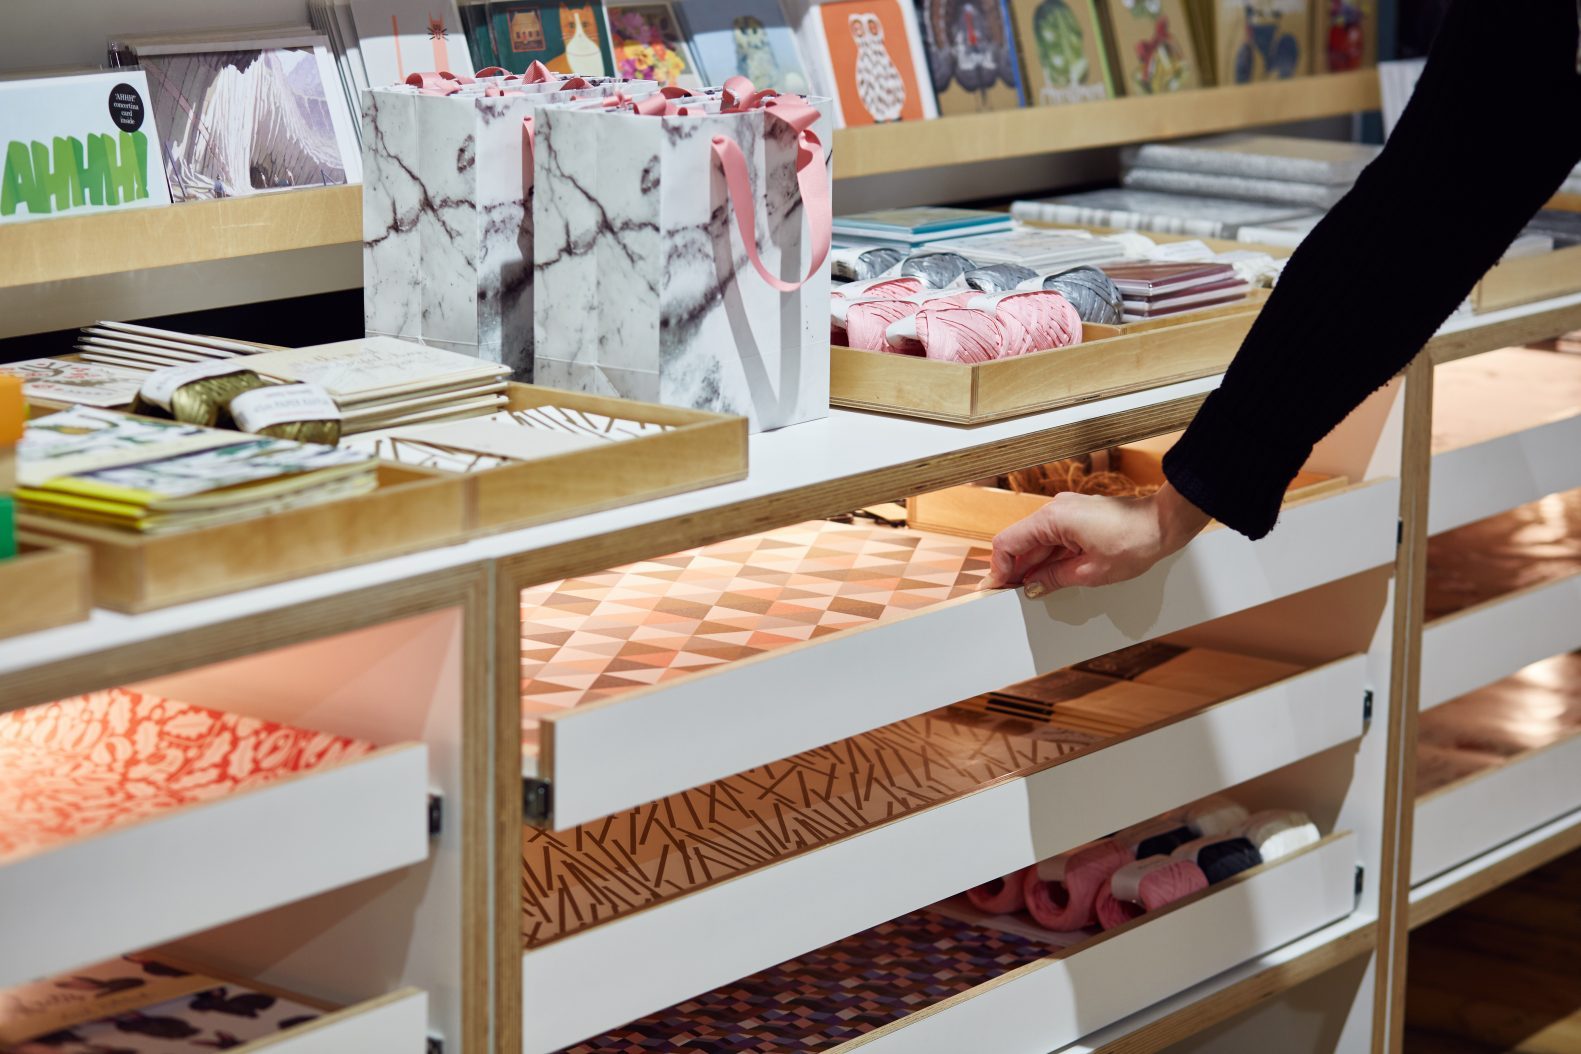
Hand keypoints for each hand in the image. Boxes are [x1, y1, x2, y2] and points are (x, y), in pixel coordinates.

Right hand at [984, 484, 1211, 596]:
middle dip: (1016, 569)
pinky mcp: (1078, 515)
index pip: (1008, 543)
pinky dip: (1049, 556)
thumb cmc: (1134, 542)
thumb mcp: (1090, 572)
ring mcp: (1067, 511)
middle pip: (1021, 542)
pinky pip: (1054, 537)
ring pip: (1038, 541)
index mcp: (1052, 519)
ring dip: (1034, 565)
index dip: (1000, 568)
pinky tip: (1052, 575)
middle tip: (1014, 595)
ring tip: (1035, 590)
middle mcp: (1055, 510)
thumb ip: (1054, 578)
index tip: (999, 589)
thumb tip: (1032, 587)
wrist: (1164, 524)